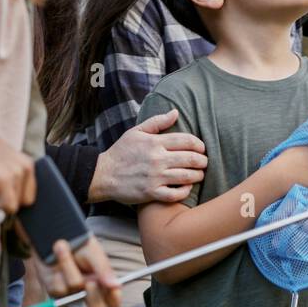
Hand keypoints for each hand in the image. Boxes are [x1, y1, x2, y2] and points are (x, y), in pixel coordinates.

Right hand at [0, 120, 36, 214]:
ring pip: (15, 206)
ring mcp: (16, 173)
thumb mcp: (2, 160)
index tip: (0, 191)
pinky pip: (8, 207)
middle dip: (9, 201)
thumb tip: (13, 201)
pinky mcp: (4, 180)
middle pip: (26, 202)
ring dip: (0, 201)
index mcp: (27, 163)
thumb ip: (11, 174)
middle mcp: (26, 167)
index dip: (15, 198)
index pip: (30, 195)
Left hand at [36, 235, 122, 306]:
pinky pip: (58, 289)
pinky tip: (56, 261)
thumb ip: (104, 269)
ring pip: (74, 289)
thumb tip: (116, 286)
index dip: (115, 299)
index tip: (114, 290)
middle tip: (91, 282)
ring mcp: (72, 295)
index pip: (113, 302)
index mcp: (103, 285)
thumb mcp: (93, 253)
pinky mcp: (55, 292)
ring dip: (69, 267)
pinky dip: (57, 271)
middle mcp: (88, 293)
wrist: (55, 238)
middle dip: (94, 296)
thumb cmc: (79, 246)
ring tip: (64, 248)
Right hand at [90, 108, 207, 204]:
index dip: (199, 144)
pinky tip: (187, 188)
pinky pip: (174, 194)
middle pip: (190, 159)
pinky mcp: (151, 193)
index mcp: (155, 142)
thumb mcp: (136, 131)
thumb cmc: (120, 152)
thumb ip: (157, 122)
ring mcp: (154, 177)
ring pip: (186, 176)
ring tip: (200, 174)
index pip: (187, 140)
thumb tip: (176, 112)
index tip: (202, 148)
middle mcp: (157, 159)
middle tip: (204, 162)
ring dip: (198, 175)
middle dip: (203, 161)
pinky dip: (185, 191)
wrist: (103, 174)